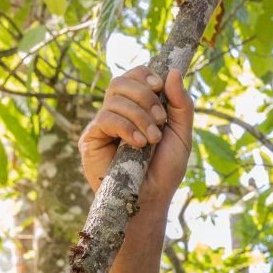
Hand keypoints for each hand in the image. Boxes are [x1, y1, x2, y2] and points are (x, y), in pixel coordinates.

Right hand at [78, 66, 193, 212]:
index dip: (146, 75)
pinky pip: (105, 119)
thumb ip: (181, 105)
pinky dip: (126, 127)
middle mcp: (118, 111)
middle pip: (122, 81)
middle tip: (159, 121)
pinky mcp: (91, 138)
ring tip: (151, 140)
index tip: (160, 88)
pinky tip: (138, 144)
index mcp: (138, 107)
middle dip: (145, 96)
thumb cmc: (165, 171)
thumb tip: (174, 72)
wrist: (151, 200)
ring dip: (139, 116)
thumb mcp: (181, 136)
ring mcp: (103, 124)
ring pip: (114, 98)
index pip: (135, 75)